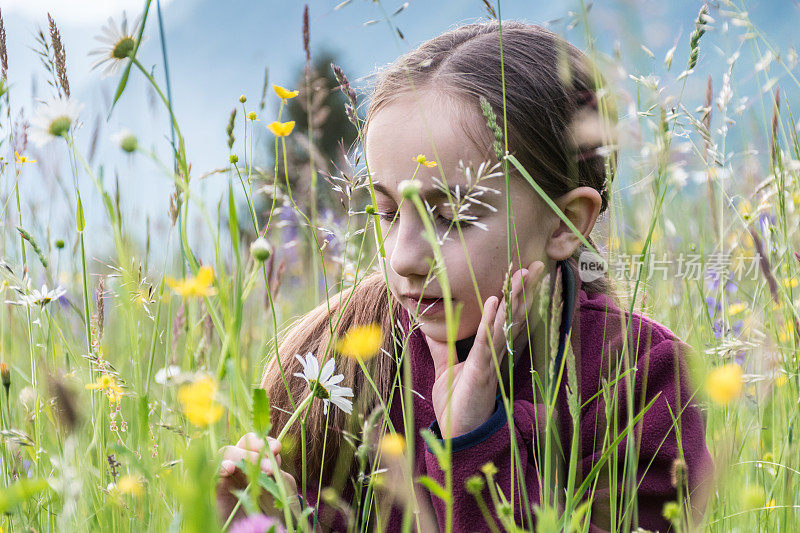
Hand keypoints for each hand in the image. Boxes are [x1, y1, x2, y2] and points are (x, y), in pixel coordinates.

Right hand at [216, 433, 298, 523]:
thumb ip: (278, 469)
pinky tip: (228, 468)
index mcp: (257, 463)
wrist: (264, 532)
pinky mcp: (214, 491)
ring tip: (253, 467)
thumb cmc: (277, 512)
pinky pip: (208, 473)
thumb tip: (273, 452)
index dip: (264, 441)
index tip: (277, 448)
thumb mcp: (283, 489)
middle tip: (269, 469)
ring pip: (223, 454)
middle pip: (239, 446)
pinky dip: (217, 466)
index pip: (255, 443)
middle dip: (254, 452)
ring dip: (238, 456)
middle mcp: (240, 467)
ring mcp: (226, 478)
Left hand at [426, 260, 544, 438]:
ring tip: (523, 273)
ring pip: (506, 323)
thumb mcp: (446, 369)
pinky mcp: (481, 371)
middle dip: (526, 289)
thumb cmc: (456, 405)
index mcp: (490, 351)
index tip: (525, 271)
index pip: (507, 317)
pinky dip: (491, 321)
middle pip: (514, 315)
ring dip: (515, 297)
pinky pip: (487, 341)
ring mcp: (491, 361)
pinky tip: (496, 301)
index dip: (517, 295)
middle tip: (540, 264)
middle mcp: (495, 353)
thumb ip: (442, 347)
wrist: (458, 435)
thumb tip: (430, 325)